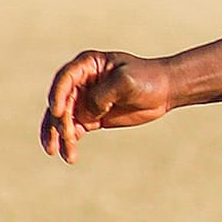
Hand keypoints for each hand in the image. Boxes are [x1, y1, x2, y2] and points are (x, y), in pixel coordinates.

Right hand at [40, 50, 179, 162]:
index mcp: (87, 65)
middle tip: (67, 138)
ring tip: (64, 155)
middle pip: (61, 102)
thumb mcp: (126, 81)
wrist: (165, 91)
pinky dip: (70, 142)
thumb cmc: (147, 78)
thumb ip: (103, 94)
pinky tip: (70, 155)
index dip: (57, 96)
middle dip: (59, 122)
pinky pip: (74, 130)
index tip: (57, 113)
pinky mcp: (91, 117)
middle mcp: (81, 82)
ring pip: (63, 119)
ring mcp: (84, 101)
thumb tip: (85, 114)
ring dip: (60, 136)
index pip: (64, 80)